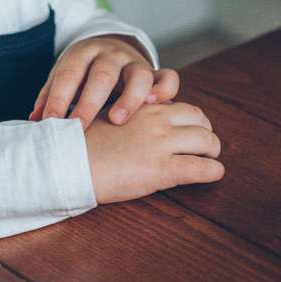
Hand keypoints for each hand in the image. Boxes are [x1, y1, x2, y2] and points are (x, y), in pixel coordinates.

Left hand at [30, 35, 180, 127]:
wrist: (109, 49)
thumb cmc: (81, 72)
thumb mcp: (63, 77)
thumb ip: (50, 97)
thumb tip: (34, 121)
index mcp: (83, 54)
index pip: (69, 75)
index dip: (58, 99)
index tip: (50, 123)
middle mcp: (110, 55)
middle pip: (102, 74)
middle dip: (89, 102)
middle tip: (79, 126)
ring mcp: (134, 62)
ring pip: (138, 75)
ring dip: (129, 98)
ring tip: (118, 119)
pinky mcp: (154, 72)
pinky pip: (167, 77)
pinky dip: (163, 90)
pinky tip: (155, 106)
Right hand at [84, 101, 224, 202]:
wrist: (65, 162)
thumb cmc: (78, 143)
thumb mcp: (104, 117)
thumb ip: (125, 117)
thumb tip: (130, 123)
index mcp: (143, 107)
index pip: (181, 107)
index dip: (191, 120)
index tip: (191, 129)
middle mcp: (157, 120)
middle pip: (200, 119)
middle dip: (206, 132)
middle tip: (206, 146)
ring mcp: (161, 144)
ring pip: (207, 141)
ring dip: (213, 151)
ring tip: (211, 160)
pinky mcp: (162, 169)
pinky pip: (200, 168)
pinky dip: (213, 171)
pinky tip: (215, 174)